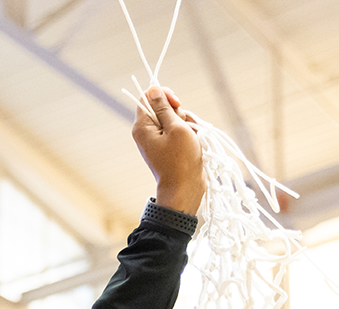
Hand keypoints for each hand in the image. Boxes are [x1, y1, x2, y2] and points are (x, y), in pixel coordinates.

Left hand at [131, 85, 206, 215]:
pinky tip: (196, 144)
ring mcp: (158, 141)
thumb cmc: (181, 161)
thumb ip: (164, 107)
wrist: (185, 190)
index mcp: (142, 126)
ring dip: (188, 125)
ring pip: (176, 119)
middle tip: (186, 128)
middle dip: (180, 113)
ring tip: (193, 139)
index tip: (178, 103)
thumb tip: (153, 88)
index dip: (164, 95)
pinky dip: (190, 134)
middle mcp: (147, 132)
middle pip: (164, 108)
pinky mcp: (169, 148)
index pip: (147, 97)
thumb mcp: (175, 128)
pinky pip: (180, 132)